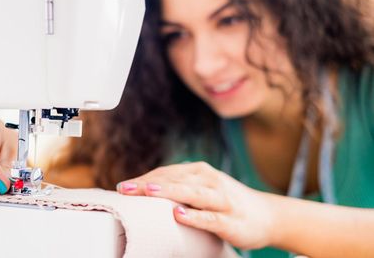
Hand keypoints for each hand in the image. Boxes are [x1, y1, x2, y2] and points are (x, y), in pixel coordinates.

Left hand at [117, 162, 275, 249]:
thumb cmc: (226, 202)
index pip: (167, 173)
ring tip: (149, 191)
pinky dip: (194, 216)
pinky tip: (179, 215)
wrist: (268, 216)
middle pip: (175, 180)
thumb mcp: (202, 190)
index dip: (144, 179)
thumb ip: (179, 188)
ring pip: (192, 193)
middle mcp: (210, 180)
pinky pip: (210, 217)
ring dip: (170, 191)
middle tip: (125, 189)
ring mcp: (222, 199)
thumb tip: (145, 191)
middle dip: (148, 184)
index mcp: (199, 172)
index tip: (123, 187)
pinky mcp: (231, 220)